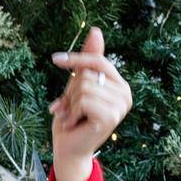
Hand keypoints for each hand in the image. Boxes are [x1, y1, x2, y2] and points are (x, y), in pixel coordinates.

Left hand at [49, 26, 131, 180]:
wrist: (68, 150)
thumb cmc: (71, 119)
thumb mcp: (77, 87)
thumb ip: (87, 63)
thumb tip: (96, 30)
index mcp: (120, 85)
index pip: (97, 61)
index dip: (76, 59)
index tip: (55, 59)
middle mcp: (125, 94)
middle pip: (87, 74)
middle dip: (70, 91)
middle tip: (69, 109)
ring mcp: (121, 106)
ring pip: (84, 87)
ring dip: (70, 104)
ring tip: (72, 117)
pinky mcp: (111, 116)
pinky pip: (84, 100)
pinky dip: (72, 112)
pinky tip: (74, 124)